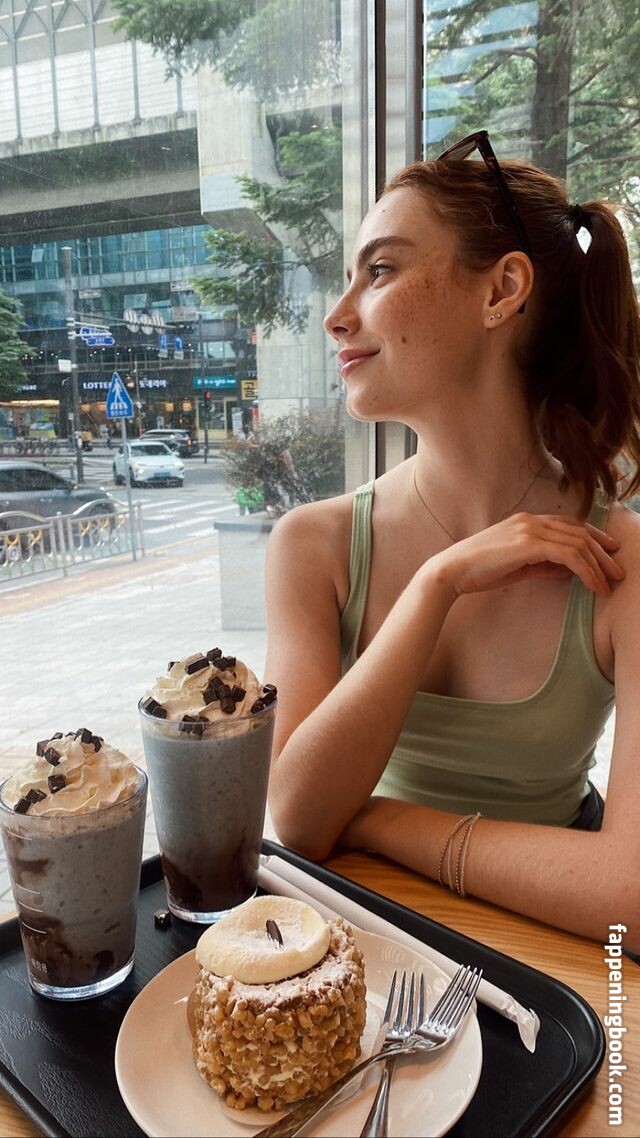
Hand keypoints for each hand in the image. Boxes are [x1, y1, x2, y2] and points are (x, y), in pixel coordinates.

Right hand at [429, 512, 624, 597]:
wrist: (452, 571)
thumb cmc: (480, 571)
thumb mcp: (518, 567)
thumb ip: (543, 564)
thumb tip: (569, 570)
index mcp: (527, 521)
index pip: (569, 524)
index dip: (593, 537)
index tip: (609, 553)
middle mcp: (531, 520)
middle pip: (579, 532)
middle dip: (602, 553)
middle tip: (618, 572)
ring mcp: (529, 530)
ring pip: (577, 543)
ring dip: (598, 565)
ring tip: (609, 584)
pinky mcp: (528, 544)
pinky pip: (568, 555)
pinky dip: (585, 570)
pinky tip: (592, 585)